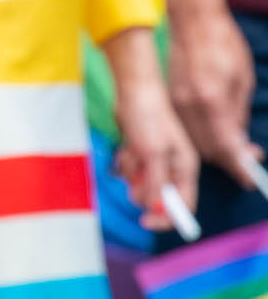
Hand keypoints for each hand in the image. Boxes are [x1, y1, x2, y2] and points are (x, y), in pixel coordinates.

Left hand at [117, 70, 202, 230]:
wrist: (134, 90)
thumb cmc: (148, 119)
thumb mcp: (153, 154)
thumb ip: (156, 183)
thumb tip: (155, 209)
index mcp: (186, 168)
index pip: (184, 205)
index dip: (166, 218)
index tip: (144, 221)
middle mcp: (174, 167)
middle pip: (159, 197)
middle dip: (143, 190)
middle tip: (133, 177)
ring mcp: (157, 159)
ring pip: (141, 183)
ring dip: (132, 172)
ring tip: (131, 151)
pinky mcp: (141, 152)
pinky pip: (131, 169)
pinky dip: (126, 161)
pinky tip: (126, 145)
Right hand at [171, 12, 262, 184]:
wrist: (193, 22)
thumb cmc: (223, 45)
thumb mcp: (242, 81)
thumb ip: (238, 116)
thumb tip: (239, 143)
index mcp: (211, 99)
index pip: (225, 146)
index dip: (239, 166)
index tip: (250, 177)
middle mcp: (189, 105)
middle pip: (208, 150)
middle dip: (228, 160)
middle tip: (248, 158)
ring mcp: (175, 102)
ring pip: (193, 142)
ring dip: (214, 150)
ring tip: (234, 145)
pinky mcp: (168, 98)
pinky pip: (184, 129)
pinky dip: (201, 137)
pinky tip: (215, 132)